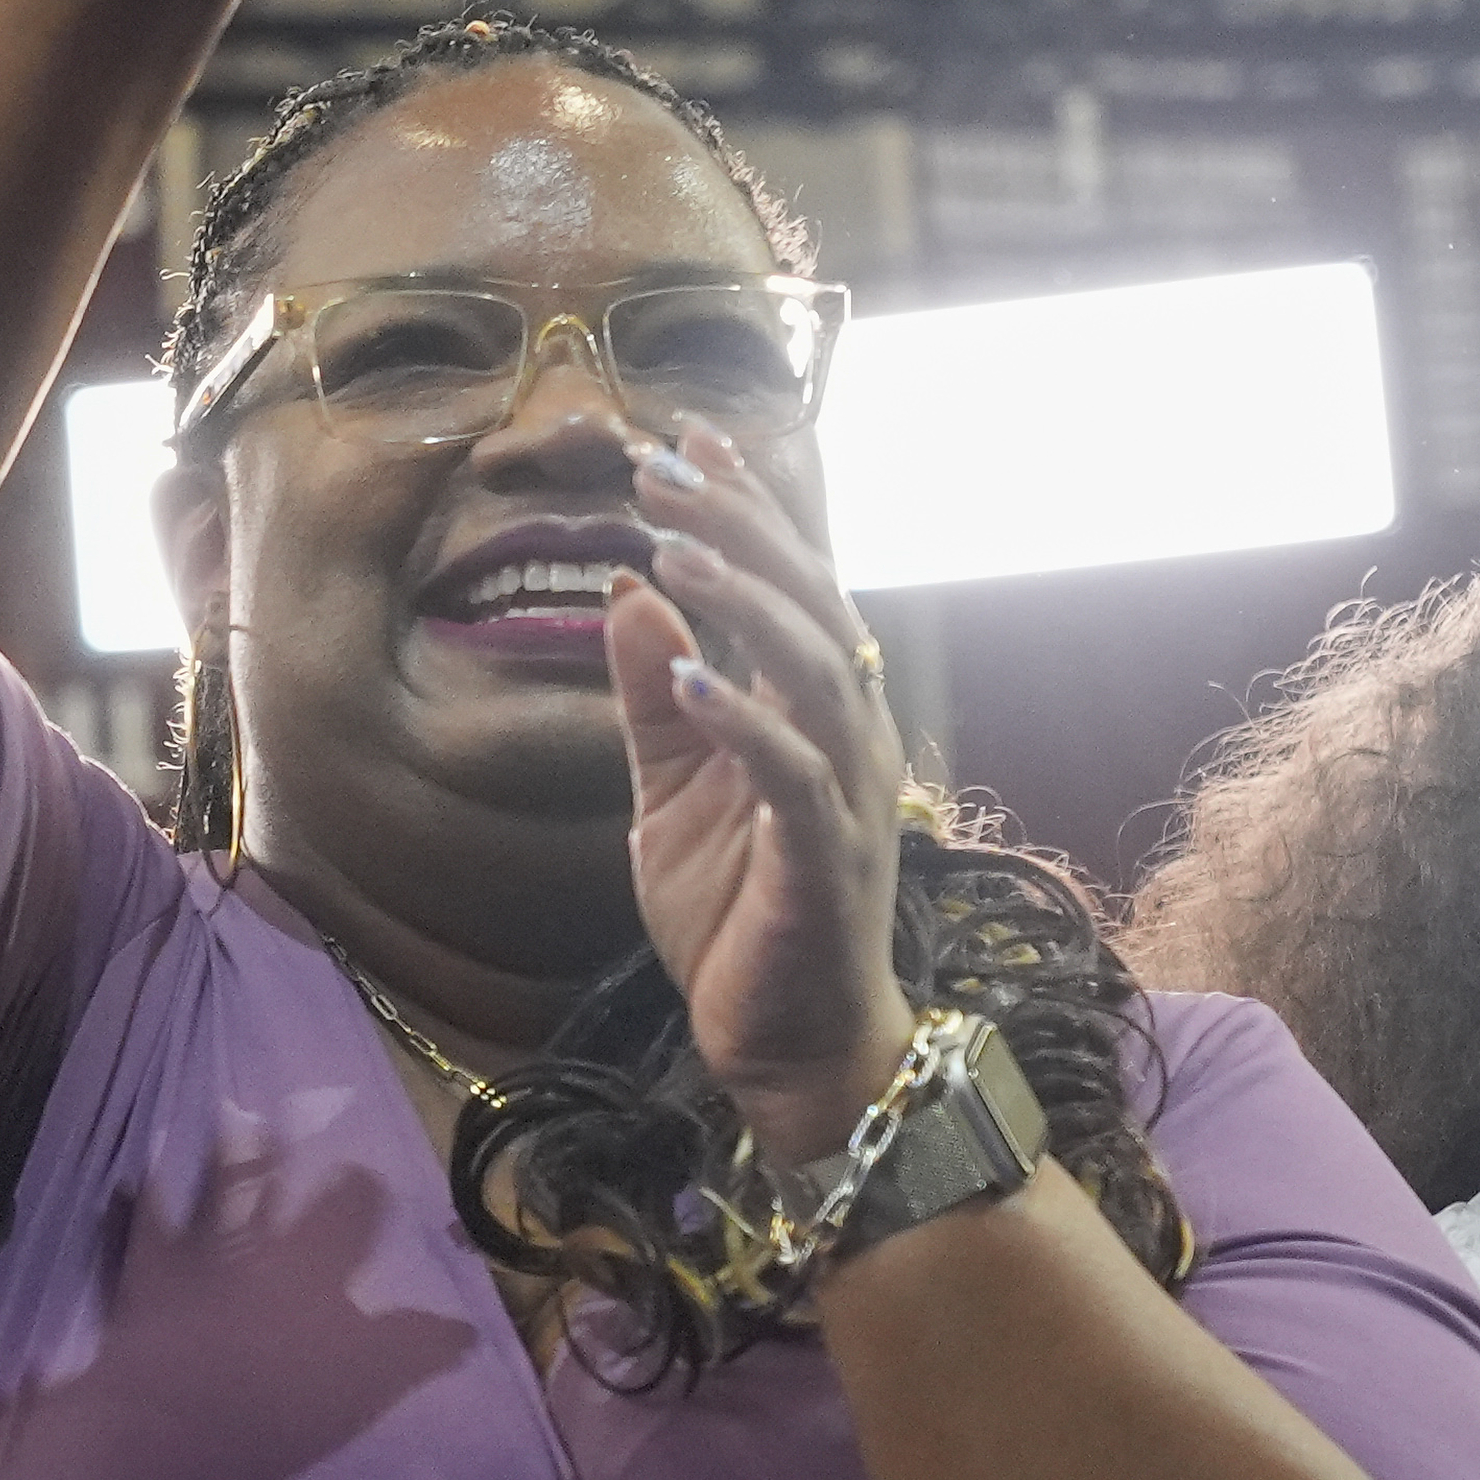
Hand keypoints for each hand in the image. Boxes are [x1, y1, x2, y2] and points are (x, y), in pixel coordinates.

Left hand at [609, 423, 911, 1167]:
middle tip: (663, 464)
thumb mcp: (670, 789)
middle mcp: (849, 734)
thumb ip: (654, 695)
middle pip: (809, 602)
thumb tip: (631, 592)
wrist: (787, 1042)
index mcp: (812, 710)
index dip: (744, 508)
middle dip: (740, 527)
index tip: (680, 438)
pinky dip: (744, 720)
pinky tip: (689, 676)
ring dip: (746, 603)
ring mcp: (848, 793)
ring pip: (816, 668)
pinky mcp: (826, 857)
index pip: (786, 585)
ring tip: (676, 545)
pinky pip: (794, 773)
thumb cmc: (738, 911)